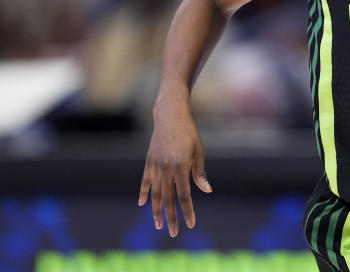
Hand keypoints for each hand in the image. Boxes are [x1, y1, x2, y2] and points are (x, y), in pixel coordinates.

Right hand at [138, 98, 210, 236]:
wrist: (170, 116)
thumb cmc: (189, 133)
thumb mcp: (199, 151)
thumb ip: (199, 172)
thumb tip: (206, 191)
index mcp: (181, 166)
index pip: (184, 195)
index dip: (187, 211)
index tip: (191, 224)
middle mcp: (166, 169)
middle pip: (168, 199)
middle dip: (171, 218)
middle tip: (174, 233)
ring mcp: (155, 165)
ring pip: (155, 193)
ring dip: (156, 211)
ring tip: (158, 225)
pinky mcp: (149, 161)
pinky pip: (145, 181)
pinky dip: (144, 193)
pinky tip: (143, 204)